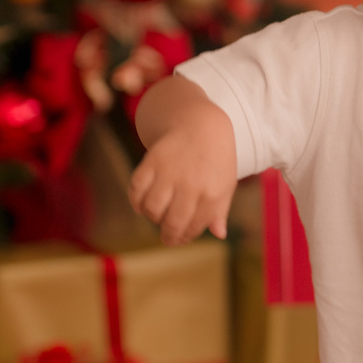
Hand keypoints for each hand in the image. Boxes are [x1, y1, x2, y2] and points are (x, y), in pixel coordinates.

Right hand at [129, 80, 236, 244]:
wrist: (201, 123)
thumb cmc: (215, 158)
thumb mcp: (226, 183)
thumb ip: (220, 210)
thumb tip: (218, 234)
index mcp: (213, 193)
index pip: (193, 227)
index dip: (184, 237)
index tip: (179, 238)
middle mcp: (191, 185)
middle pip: (171, 223)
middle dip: (168, 236)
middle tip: (166, 237)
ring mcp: (171, 172)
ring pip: (152, 208)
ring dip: (152, 217)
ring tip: (157, 214)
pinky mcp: (153, 160)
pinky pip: (137, 188)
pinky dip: (136, 201)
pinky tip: (142, 203)